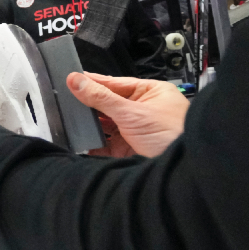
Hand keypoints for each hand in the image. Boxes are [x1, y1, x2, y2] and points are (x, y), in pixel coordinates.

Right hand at [66, 72, 188, 157]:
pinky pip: (107, 145)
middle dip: (89, 105)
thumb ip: (101, 97)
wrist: (184, 170)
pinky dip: (94, 144)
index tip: (71, 79)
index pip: (115, 83)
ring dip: (90, 125)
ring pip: (106, 125)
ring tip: (70, 120)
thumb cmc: (172, 134)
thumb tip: (76, 80)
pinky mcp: (129, 151)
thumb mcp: (132, 112)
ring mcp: (136, 131)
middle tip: (64, 101)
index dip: (93, 82)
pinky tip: (82, 140)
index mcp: (149, 93)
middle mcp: (143, 110)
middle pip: (109, 104)